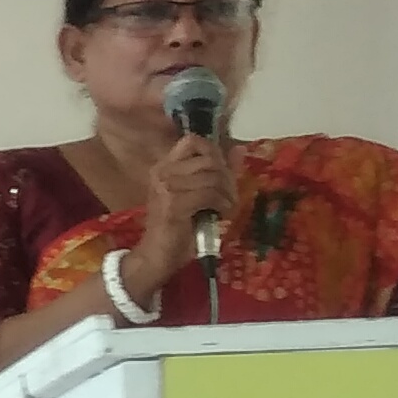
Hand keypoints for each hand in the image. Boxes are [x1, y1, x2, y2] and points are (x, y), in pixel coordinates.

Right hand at [130, 132, 236, 297]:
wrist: (157, 256)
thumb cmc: (177, 227)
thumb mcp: (198, 194)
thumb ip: (217, 171)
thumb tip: (240, 149)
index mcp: (164, 167)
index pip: (192, 141)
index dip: (213, 151)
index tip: (222, 171)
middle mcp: (162, 172)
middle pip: (208, 160)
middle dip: (227, 177)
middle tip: (229, 196)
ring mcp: (166, 187)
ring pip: (212, 177)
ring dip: (227, 194)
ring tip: (226, 207)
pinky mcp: (174, 204)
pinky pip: (209, 194)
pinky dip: (222, 204)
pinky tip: (221, 214)